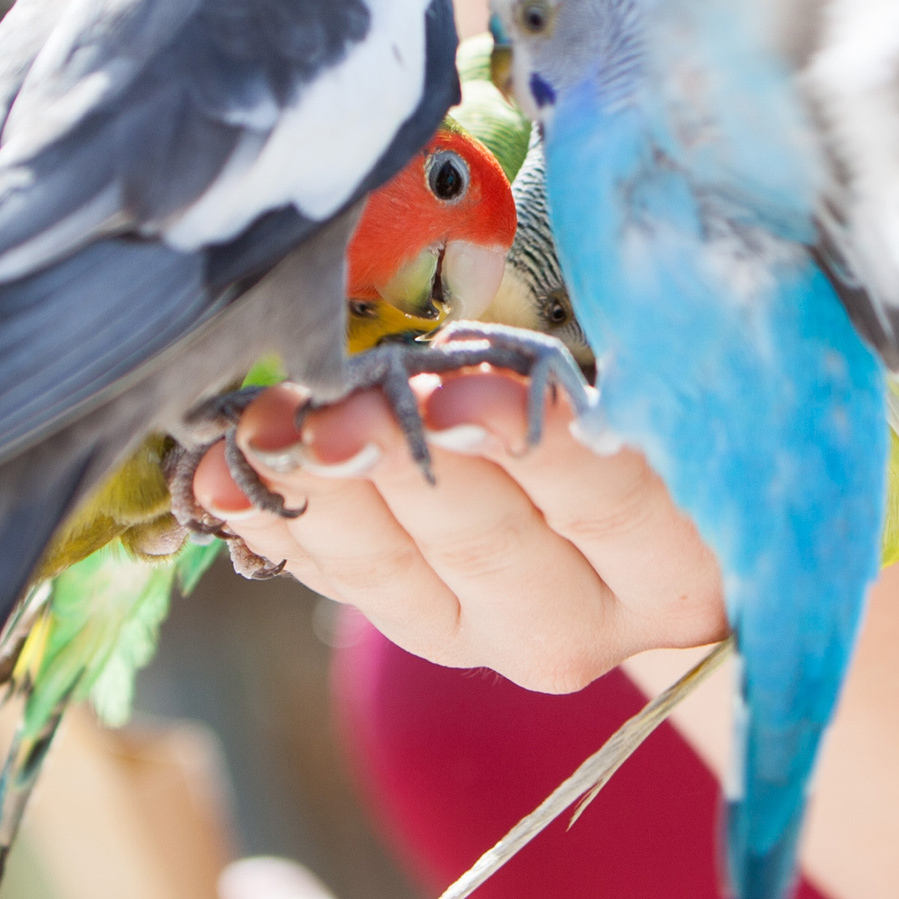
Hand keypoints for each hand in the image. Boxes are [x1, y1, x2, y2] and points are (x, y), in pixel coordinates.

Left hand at [192, 370, 727, 692]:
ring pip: (397, 574)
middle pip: (489, 540)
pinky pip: (340, 583)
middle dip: (397, 461)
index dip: (539, 444)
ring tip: (256, 430)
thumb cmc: (654, 414)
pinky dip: (280, 523)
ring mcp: (493, 632)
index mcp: (677, 559)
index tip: (459, 391)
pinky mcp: (422, 625)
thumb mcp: (660, 373)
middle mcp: (588, 616)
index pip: (615, 498)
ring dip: (317, 491)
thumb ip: (630, 341)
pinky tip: (221, 479)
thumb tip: (539, 266)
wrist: (627, 530)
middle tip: (333, 409)